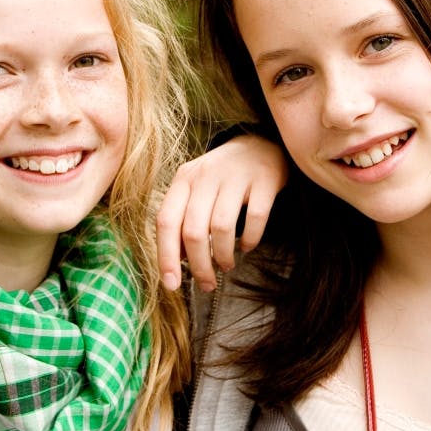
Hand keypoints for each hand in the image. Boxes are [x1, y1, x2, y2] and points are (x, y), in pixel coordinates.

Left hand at [157, 135, 286, 291]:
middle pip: (194, 230)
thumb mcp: (196, 192)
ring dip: (223, 255)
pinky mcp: (264, 179)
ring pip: (222, 227)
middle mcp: (206, 176)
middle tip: (207, 284)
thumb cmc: (222, 179)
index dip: (166, 256)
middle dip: (200, 266)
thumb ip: (183, 220)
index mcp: (184, 180)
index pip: (166, 222)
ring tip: (227, 265)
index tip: (171, 285)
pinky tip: (248, 246)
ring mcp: (235, 176)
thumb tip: (176, 261)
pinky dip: (251, 239)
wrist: (261, 145)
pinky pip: (256, 217)